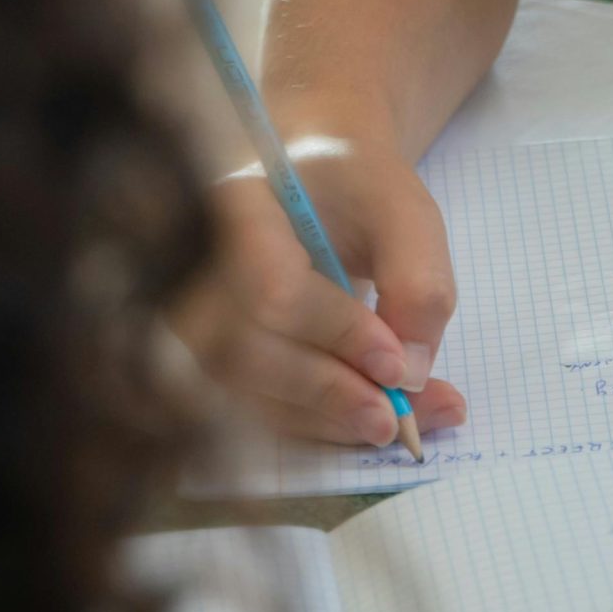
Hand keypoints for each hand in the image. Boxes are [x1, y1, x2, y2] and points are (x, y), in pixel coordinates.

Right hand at [175, 129, 466, 447]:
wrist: (318, 184)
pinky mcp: (217, 360)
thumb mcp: (405, 211)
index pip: (271, 285)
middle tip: (398, 416)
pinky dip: (320, 426)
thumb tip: (408, 373)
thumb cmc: (359, 189)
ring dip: (328, 422)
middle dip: (329, 393)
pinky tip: (370, 425)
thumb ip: (418, 280)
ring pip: (249, 395)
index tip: (396, 364)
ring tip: (401, 424)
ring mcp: (196, 320)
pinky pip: (261, 409)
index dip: (334, 333)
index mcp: (239, 204)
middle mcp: (194, 268)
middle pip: (246, 354)